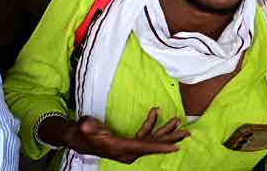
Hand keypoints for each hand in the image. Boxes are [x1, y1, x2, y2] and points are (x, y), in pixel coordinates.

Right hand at [69, 109, 187, 162]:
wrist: (81, 140)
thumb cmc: (84, 132)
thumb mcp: (85, 127)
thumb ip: (87, 126)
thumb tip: (86, 126)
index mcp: (120, 148)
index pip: (143, 148)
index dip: (160, 147)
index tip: (176, 147)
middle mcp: (128, 151)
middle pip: (153, 146)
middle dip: (170, 138)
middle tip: (186, 132)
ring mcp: (130, 149)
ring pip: (152, 142)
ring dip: (165, 131)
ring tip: (176, 121)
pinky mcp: (130, 145)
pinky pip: (145, 137)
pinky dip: (152, 126)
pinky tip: (156, 114)